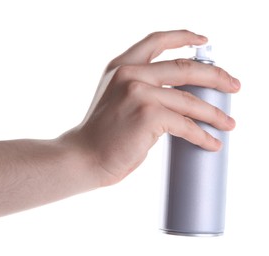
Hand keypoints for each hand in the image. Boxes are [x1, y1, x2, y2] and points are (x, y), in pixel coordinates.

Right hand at [64, 30, 239, 186]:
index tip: (202, 41)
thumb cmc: (102, 134)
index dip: (183, 37)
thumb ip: (143, 90)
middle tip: (233, 85)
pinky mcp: (148, 115)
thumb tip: (177, 99)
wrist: (83, 156)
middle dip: (215, 76)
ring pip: (189, 101)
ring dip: (214, 113)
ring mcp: (139, 92)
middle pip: (184, 68)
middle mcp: (130, 74)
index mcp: (121, 67)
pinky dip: (202, 135)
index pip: (157, 41)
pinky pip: (185, 125)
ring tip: (228, 123)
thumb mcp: (118, 99)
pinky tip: (211, 142)